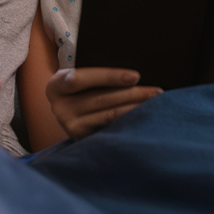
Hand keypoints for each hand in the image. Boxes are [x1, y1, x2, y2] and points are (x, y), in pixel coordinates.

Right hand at [45, 68, 161, 139]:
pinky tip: (144, 117)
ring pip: (108, 116)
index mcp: (55, 85)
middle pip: (100, 99)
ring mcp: (70, 126)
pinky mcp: (82, 139)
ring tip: (156, 103)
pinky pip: (110, 129)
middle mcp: (59, 108)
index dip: (109, 76)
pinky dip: (128, 122)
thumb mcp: (79, 74)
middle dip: (132, 94)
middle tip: (157, 91)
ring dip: (134, 109)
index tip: (136, 76)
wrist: (67, 108)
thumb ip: (95, 73)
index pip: (81, 78)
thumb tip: (134, 74)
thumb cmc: (81, 85)